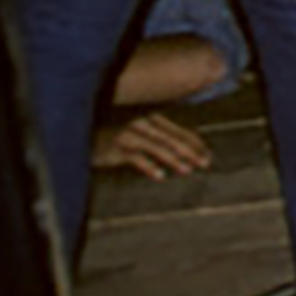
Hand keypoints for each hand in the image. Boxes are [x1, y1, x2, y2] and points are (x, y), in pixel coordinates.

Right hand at [93, 110, 213, 181]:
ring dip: (173, 159)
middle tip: (205, 163)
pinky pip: (135, 157)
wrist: (85, 136)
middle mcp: (144, 123)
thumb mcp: (142, 135)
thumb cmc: (118, 137)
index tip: (210, 155)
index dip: (196, 143)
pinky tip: (159, 176)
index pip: (180, 131)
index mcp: (153, 119)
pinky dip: (148, 166)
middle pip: (172, 138)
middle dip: (191, 151)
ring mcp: (130, 134)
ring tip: (187, 170)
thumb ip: (163, 141)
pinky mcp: (116, 146)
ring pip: (157, 146)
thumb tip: (188, 154)